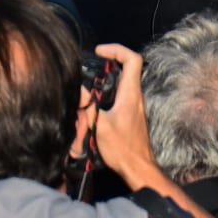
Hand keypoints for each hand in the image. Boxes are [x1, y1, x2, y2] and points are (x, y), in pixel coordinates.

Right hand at [88, 43, 161, 188]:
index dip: (116, 50)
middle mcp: (135, 96)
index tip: (100, 52)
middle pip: (127, 68)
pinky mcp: (130, 115)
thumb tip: (79, 91)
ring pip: (123, 82)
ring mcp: (134, 106)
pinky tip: (94, 101)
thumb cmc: (123, 149)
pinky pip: (120, 95)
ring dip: (107, 77)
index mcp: (131, 94)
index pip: (132, 60)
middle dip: (110, 61)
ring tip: (90, 81)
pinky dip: (107, 92)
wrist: (138, 167)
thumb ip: (89, 106)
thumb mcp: (101, 126)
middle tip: (93, 62)